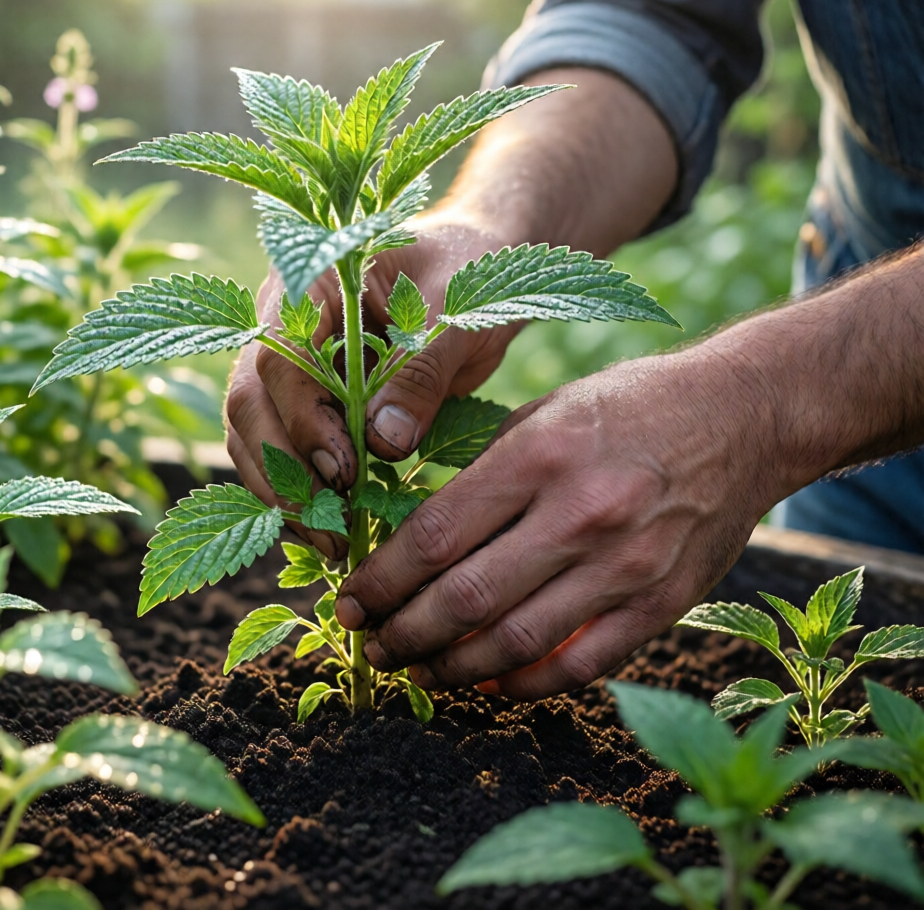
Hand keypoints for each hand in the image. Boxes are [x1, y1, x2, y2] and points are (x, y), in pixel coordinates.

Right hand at [225, 212, 520, 556]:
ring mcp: (289, 366)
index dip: (303, 422)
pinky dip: (298, 494)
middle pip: (251, 405)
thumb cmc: (467, 270)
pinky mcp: (307, 402)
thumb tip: (384, 442)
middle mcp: (281, 324)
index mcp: (307, 282)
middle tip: (330, 527)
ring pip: (254, 436)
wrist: (470, 266)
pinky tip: (328, 530)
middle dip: (283, 472)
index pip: (279, 359)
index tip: (344, 471)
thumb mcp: (458, 311)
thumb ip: (421, 370)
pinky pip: (282, 451)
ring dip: (283, 494)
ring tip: (330, 542)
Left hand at [333, 350, 783, 698]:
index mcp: (541, 454)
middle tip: (372, 647)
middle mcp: (581, 513)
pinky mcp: (661, 603)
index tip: (351, 601)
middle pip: (466, 598)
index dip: (382, 579)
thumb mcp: (546, 412)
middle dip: (403, 633)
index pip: (436, 534)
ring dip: (452, 668)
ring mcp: (625, 565)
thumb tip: (419, 538)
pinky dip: (524, 684)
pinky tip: (488, 682)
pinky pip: (579, 665)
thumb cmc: (628, 407)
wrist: (740, 419)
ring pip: (515, 643)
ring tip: (417, 670)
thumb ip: (485, 474)